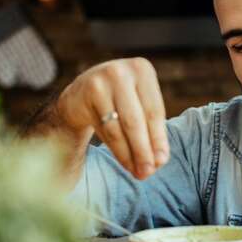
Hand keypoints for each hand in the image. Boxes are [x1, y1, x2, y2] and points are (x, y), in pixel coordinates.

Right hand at [56, 58, 168, 178]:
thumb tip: (160, 160)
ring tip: (138, 172)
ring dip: (130, 154)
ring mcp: (101, 80)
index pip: (154, 110)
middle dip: (144, 149)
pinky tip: (125, 162)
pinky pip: (104, 129)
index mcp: (142, 69)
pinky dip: (116, 149)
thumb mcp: (138, 107)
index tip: (162, 161)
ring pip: (119, 127)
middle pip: (137, 119)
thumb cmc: (118, 102)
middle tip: (149, 172)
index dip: (159, 138)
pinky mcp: (85, 94)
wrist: (79, 95)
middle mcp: (122, 71)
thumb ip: (151, 130)